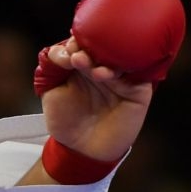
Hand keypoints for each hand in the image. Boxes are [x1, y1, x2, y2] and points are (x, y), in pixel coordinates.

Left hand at [38, 38, 153, 162]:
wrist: (80, 150)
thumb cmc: (66, 122)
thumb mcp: (51, 91)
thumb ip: (53, 68)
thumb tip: (60, 49)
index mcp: (87, 63)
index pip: (86, 41)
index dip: (76, 41)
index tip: (65, 52)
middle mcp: (107, 66)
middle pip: (105, 45)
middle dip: (89, 47)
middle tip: (76, 56)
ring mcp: (124, 78)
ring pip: (120, 56)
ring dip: (102, 58)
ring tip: (85, 66)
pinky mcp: (138, 91)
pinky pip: (138, 73)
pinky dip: (122, 71)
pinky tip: (105, 75)